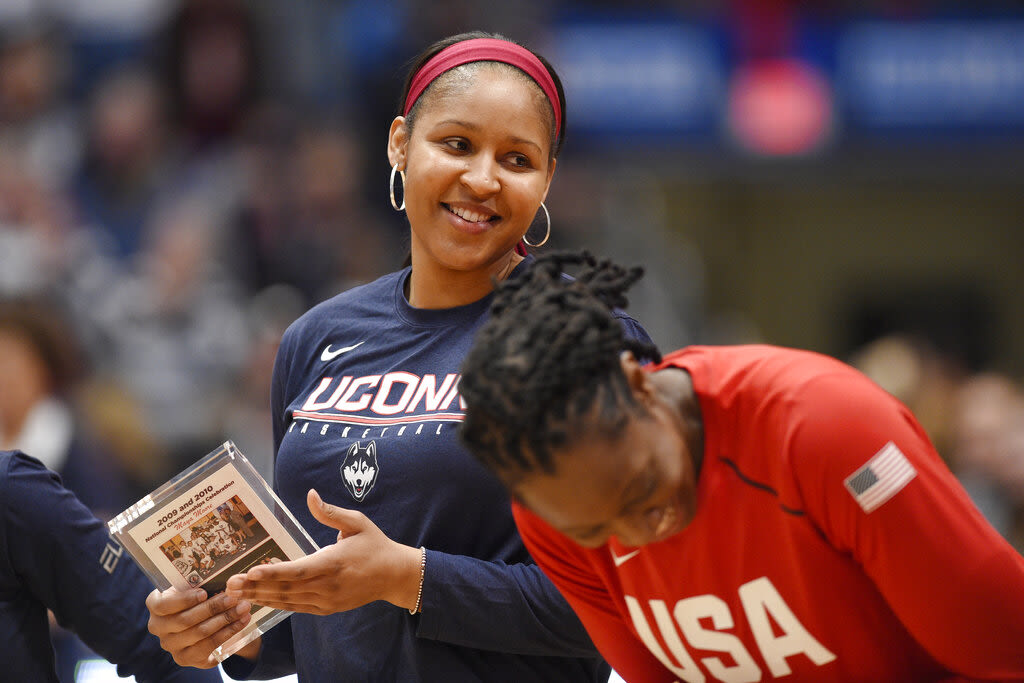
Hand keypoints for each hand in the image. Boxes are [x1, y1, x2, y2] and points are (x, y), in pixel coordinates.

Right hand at [146, 585, 258, 666]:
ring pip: (199, 634)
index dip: (184, 600)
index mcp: (156, 605)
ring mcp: (171, 645)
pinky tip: (241, 623)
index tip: (204, 593)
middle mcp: (158, 627)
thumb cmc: (198, 594)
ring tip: (243, 609)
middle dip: (213, 608)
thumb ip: (201, 582)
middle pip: (185, 620)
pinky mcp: (184, 658)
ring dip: (225, 620)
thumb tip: (223, 578)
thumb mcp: (194, 584)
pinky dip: (227, 634)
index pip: (163, 605)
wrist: (203, 617)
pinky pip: (208, 648)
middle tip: (234, 598)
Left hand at [224, 489, 421, 614]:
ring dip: (261, 598)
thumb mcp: (357, 522)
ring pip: (289, 601)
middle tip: (229, 585)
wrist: (394, 575)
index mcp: (334, 563)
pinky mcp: (327, 608)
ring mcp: (327, 600)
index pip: (299, 570)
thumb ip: (330, 512)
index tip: (251, 572)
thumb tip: (310, 495)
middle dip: (256, 588)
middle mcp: (328, 586)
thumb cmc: (375, 544)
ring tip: (236, 594)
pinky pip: (297, 608)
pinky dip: (277, 604)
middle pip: (287, 589)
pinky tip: (260, 599)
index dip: (274, 573)